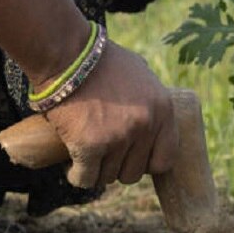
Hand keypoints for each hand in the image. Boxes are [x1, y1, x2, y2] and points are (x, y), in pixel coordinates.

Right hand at [42, 42, 178, 187]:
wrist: (67, 54)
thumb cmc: (101, 61)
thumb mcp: (141, 74)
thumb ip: (149, 99)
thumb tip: (153, 116)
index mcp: (163, 109)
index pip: (165, 159)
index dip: (147, 162)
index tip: (133, 157)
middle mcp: (146, 125)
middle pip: (134, 172)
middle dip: (118, 166)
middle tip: (104, 153)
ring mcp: (119, 136)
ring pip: (109, 176)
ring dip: (97, 169)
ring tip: (87, 153)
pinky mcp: (90, 145)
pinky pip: (86, 178)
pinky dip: (78, 175)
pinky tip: (72, 166)